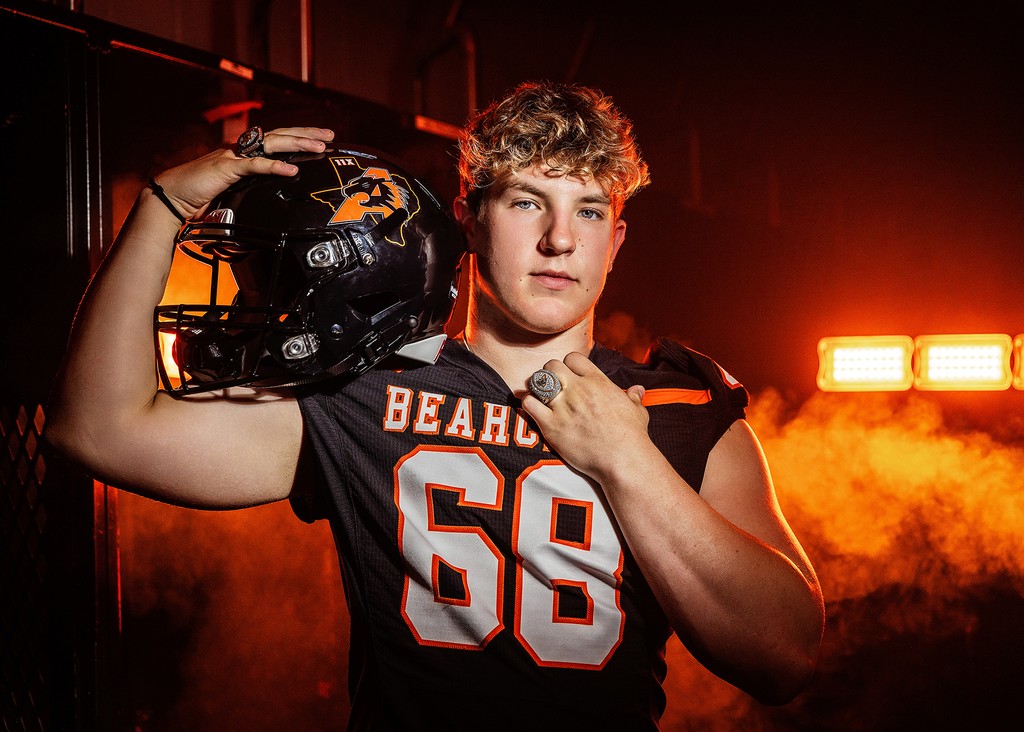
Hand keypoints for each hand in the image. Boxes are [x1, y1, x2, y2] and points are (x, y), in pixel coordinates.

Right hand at [151, 126, 334, 219]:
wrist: (171, 197)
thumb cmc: (200, 196)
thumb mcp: (235, 190)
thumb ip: (253, 186)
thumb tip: (275, 193)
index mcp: (243, 153)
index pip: (277, 140)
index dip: (299, 138)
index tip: (321, 140)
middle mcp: (240, 149)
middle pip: (280, 136)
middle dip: (306, 135)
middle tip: (329, 135)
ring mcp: (233, 157)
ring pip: (271, 145)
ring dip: (297, 145)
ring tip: (318, 148)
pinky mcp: (225, 169)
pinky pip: (254, 166)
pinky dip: (274, 167)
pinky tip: (291, 171)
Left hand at [520, 351, 650, 480]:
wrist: (623, 459)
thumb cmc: (632, 436)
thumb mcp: (637, 411)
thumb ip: (633, 397)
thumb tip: (637, 390)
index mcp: (598, 382)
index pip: (573, 358)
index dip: (569, 366)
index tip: (571, 377)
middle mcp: (578, 390)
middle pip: (552, 365)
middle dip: (551, 374)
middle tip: (553, 387)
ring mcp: (563, 406)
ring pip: (538, 382)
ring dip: (537, 388)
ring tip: (541, 397)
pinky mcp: (552, 426)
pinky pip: (529, 404)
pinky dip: (529, 404)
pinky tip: (535, 411)